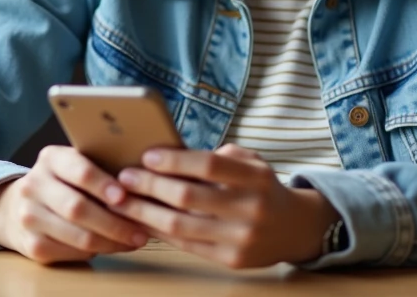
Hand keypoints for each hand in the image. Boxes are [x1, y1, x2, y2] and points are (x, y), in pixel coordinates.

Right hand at [0, 145, 150, 263]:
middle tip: (141, 230)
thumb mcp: (74, 164)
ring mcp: (29, 217)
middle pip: (78, 208)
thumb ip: (100, 167)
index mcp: (50, 158)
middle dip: (114, 222)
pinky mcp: (32, 245)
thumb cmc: (63, 182)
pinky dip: (97, 252)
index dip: (103, 185)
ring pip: (78, 235)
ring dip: (111, 241)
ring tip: (134, 240)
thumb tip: (144, 178)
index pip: (79, 170)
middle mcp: (34, 185)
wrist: (16, 207)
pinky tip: (113, 246)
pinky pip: (71, 253)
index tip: (125, 196)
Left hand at [110, 144, 339, 268]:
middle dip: (150, 185)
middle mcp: (251, 208)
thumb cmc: (261, 187)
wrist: (294, 228)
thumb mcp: (251, 163)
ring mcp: (241, 238)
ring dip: (144, 211)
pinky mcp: (231, 260)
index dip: (175, 160)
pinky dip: (158, 231)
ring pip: (180, 225)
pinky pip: (185, 245)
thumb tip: (168, 154)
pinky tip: (141, 220)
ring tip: (122, 200)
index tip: (147, 155)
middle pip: (189, 197)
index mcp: (256, 177)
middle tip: (124, 177)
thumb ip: (218, 158)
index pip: (210, 165)